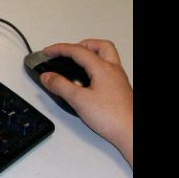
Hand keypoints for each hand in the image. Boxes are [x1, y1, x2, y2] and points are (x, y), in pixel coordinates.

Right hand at [40, 39, 132, 166]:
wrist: (131, 133)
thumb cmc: (112, 117)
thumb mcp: (78, 100)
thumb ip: (60, 86)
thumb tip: (47, 76)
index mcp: (103, 68)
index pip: (78, 50)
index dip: (60, 49)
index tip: (47, 51)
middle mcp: (113, 70)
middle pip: (99, 46)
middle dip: (80, 45)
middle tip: (67, 52)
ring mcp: (118, 79)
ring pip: (106, 56)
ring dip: (90, 54)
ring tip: (76, 62)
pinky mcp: (120, 89)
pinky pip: (108, 69)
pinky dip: (95, 66)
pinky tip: (88, 79)